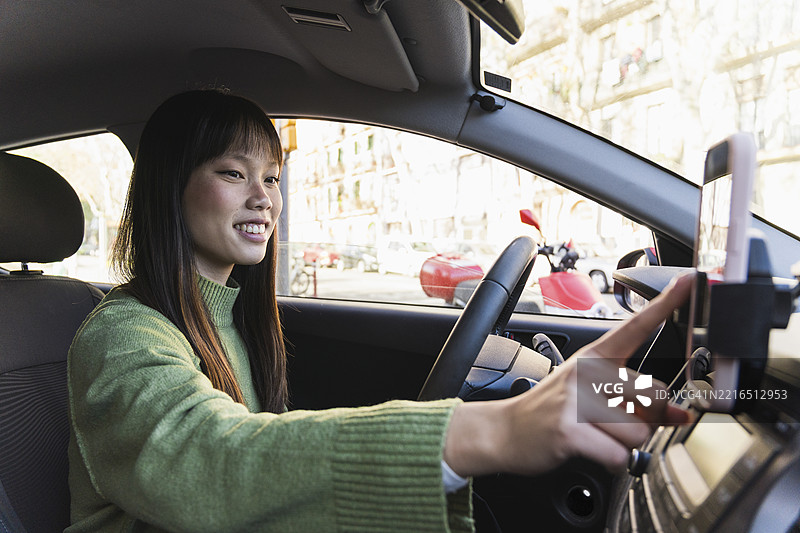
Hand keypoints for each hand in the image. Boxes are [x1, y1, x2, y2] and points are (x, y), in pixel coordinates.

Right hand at [443, 273, 693, 476]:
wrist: (505, 430)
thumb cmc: (554, 411)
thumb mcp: (591, 396)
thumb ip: (638, 401)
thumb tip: (683, 414)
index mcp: (595, 358)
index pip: (635, 328)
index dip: (664, 305)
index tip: (687, 282)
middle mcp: (587, 372)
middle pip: (653, 398)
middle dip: (644, 421)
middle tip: (612, 423)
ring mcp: (576, 400)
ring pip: (639, 432)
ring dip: (625, 444)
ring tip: (597, 436)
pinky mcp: (569, 429)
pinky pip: (618, 455)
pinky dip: (611, 462)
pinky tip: (592, 452)